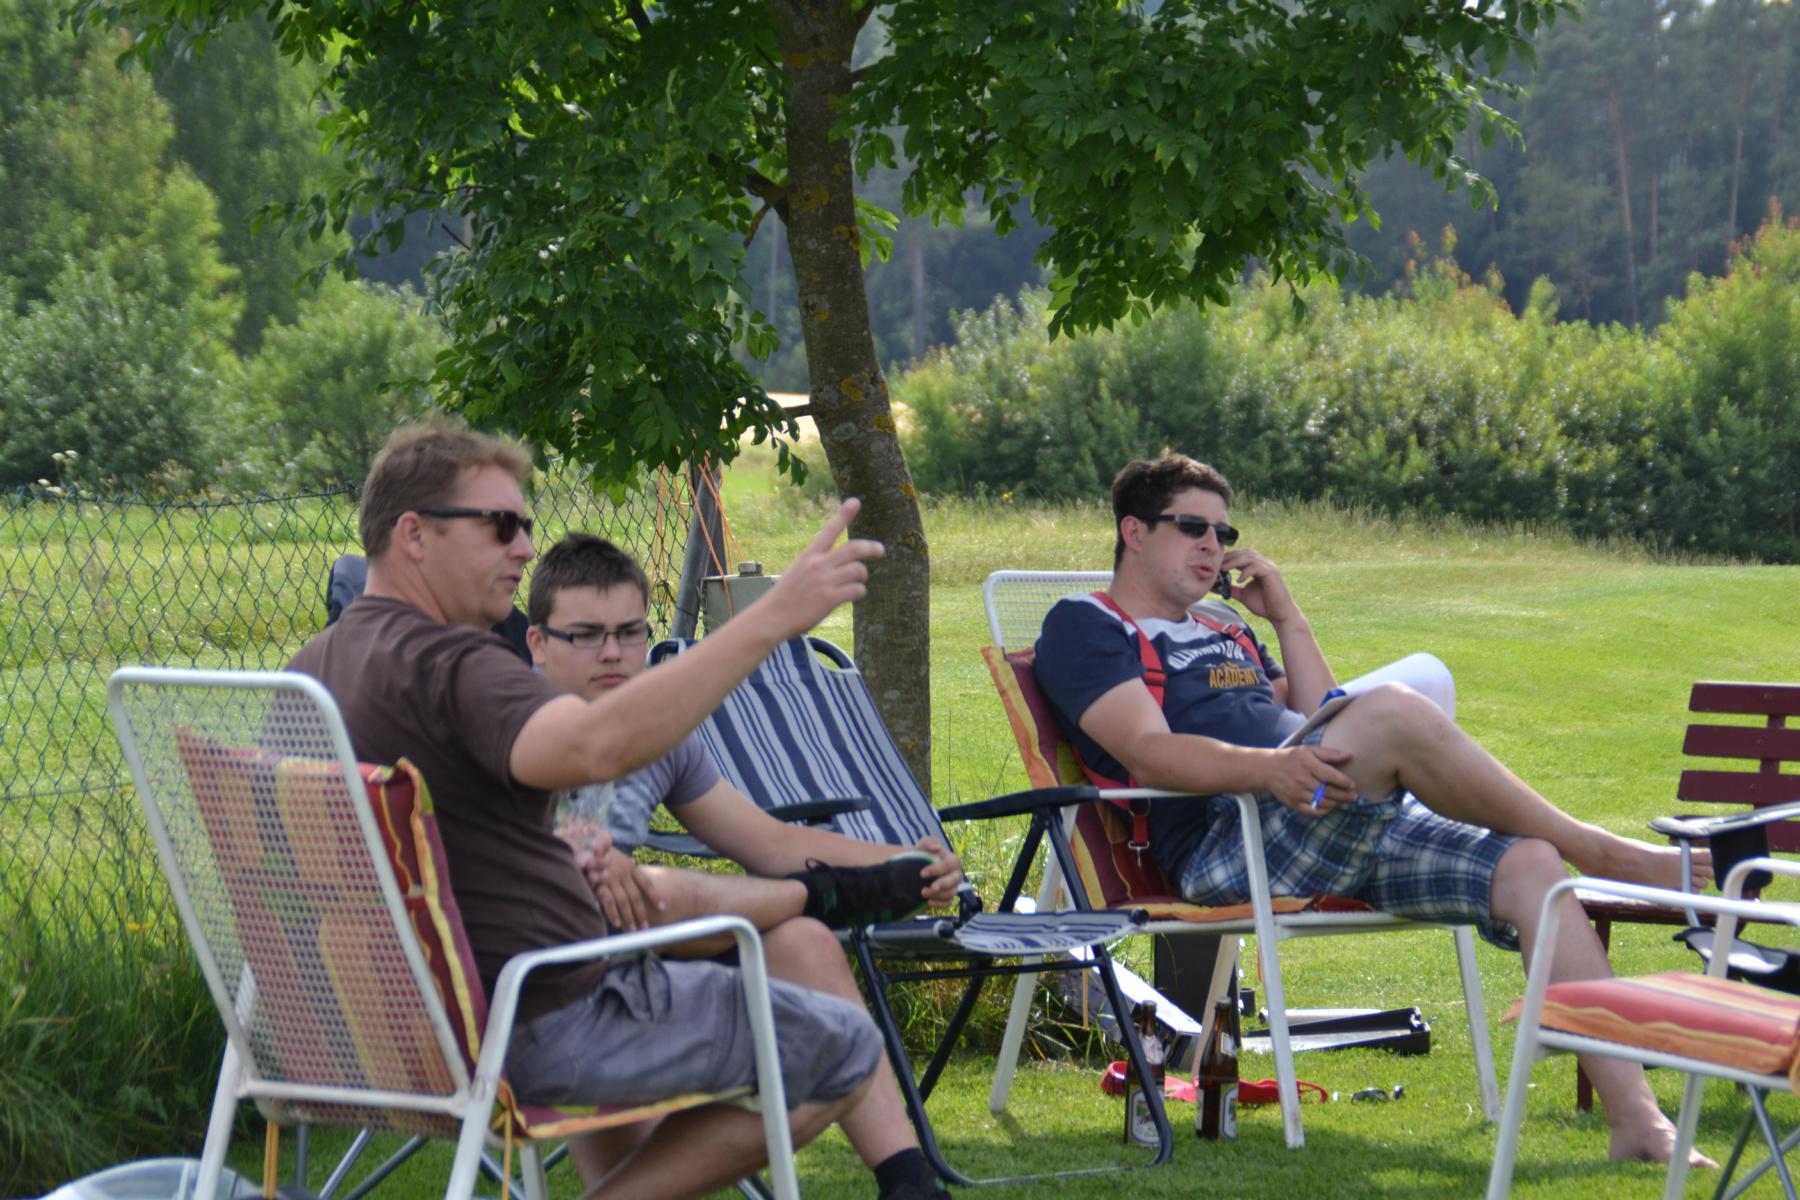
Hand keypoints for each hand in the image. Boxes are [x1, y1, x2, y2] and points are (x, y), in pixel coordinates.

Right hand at [581, 842, 664, 930]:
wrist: (580, 842)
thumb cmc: (596, 849)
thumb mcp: (615, 854)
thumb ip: (624, 868)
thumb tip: (636, 880)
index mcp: (629, 865)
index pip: (646, 882)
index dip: (654, 895)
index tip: (663, 907)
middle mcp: (622, 872)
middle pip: (635, 896)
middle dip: (640, 913)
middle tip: (645, 928)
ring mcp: (610, 878)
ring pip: (623, 901)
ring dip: (628, 917)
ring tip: (633, 930)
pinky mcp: (598, 883)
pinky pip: (607, 901)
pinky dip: (612, 913)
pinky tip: (616, 923)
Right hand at [759, 499, 884, 638]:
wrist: (772, 617)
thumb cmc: (785, 597)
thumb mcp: (797, 571)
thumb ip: (817, 564)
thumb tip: (842, 565)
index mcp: (809, 555)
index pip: (830, 530)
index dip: (844, 515)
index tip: (855, 502)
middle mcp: (818, 564)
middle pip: (854, 549)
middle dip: (871, 548)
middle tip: (880, 550)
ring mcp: (825, 581)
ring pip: (858, 571)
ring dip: (861, 577)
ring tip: (856, 583)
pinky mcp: (830, 598)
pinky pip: (857, 590)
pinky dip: (859, 592)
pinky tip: (853, 596)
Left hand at [912, 836, 964, 905]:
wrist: (913, 871)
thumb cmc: (921, 856)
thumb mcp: (922, 846)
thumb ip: (929, 842)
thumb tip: (937, 847)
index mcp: (952, 860)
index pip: (951, 864)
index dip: (938, 869)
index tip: (922, 873)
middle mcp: (955, 874)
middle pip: (955, 879)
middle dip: (942, 884)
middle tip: (928, 888)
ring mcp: (953, 887)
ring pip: (952, 892)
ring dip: (938, 895)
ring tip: (922, 893)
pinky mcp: (947, 898)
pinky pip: (948, 903)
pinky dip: (939, 904)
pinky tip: (928, 902)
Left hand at [1221, 548, 1300, 626]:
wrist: (1280, 615)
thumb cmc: (1264, 605)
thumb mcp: (1243, 594)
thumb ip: (1231, 588)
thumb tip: (1214, 587)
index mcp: (1258, 566)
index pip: (1242, 555)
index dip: (1229, 557)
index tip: (1216, 563)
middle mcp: (1265, 564)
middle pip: (1245, 553)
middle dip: (1230, 556)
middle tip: (1217, 564)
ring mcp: (1269, 567)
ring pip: (1250, 557)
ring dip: (1234, 562)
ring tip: (1224, 569)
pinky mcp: (1272, 574)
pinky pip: (1256, 567)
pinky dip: (1246, 572)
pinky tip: (1238, 580)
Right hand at [1261, 744, 1357, 814]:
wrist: (1268, 769)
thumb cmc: (1291, 758)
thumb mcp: (1309, 750)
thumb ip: (1329, 753)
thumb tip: (1349, 756)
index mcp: (1307, 764)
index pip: (1329, 775)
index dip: (1344, 782)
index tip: (1353, 785)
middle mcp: (1302, 780)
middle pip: (1328, 791)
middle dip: (1344, 795)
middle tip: (1353, 796)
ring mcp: (1297, 793)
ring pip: (1322, 802)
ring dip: (1336, 803)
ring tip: (1343, 800)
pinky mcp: (1293, 803)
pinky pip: (1312, 811)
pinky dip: (1323, 811)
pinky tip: (1329, 806)